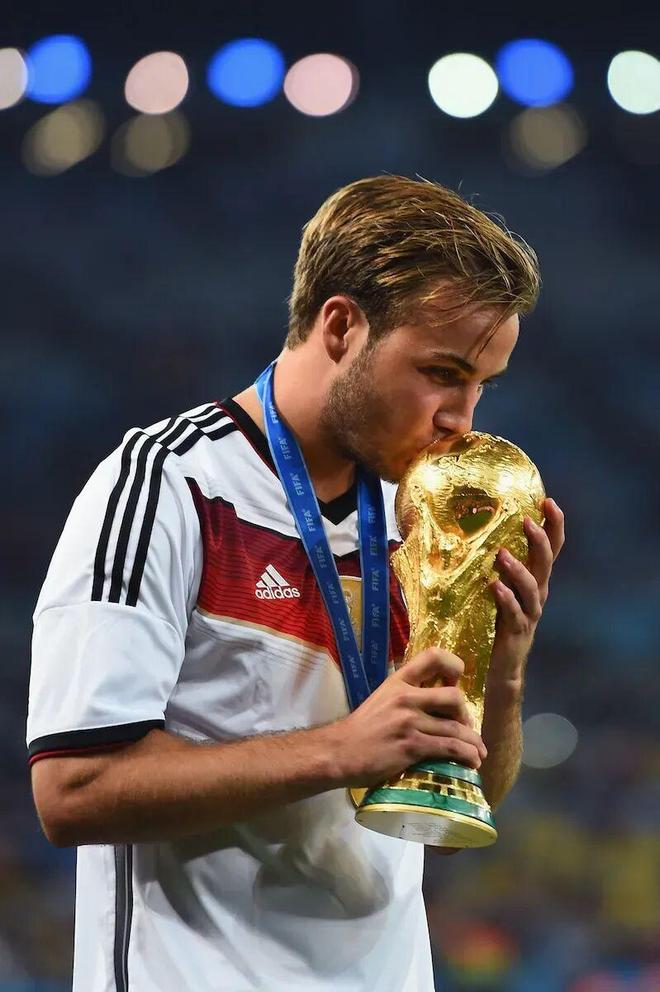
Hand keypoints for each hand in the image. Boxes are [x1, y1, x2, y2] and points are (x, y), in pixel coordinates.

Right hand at [333, 647, 486, 787]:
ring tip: (479, 752)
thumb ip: (405, 697)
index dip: (453, 665)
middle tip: (466, 728)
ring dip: (473, 742)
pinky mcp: (413, 745)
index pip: (432, 656)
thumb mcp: (381, 700)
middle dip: (467, 715)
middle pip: (454, 696)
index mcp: (398, 681)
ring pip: (456, 728)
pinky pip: (449, 747)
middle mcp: (406, 697)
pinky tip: (472, 762)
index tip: (458, 679)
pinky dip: (466, 755)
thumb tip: (433, 705)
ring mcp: (410, 721)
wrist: (339, 752)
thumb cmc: (361, 729)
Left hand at [488, 496, 564, 685]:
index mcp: (532, 579)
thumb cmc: (490, 623)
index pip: (549, 547)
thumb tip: (455, 534)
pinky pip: (515, 613)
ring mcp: (529, 613)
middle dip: (539, 539)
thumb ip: (484, 566)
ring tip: (501, 555)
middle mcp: (536, 593)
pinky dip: (506, 599)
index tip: (548, 500)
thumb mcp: (491, 589)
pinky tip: (494, 586)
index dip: (552, 524)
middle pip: (546, 562)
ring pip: (532, 587)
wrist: (495, 669)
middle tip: (526, 521)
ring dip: (518, 569)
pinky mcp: (517, 632)